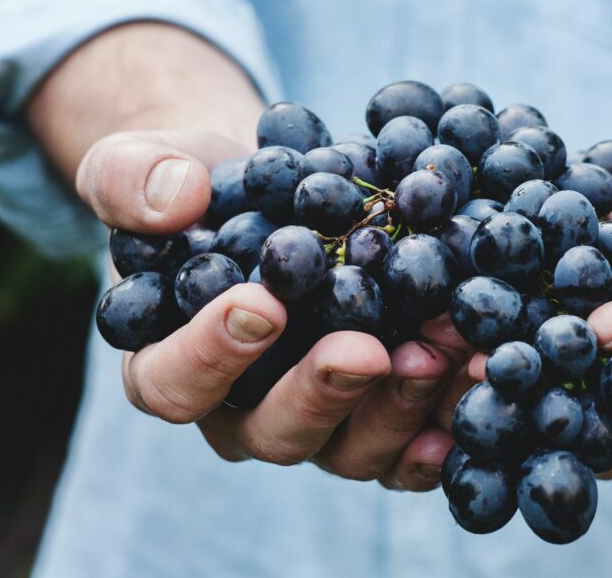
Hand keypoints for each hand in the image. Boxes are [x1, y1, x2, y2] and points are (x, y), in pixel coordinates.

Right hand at [78, 129, 468, 489]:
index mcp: (171, 366)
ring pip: (352, 448)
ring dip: (400, 406)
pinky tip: (478, 384)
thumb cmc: (200, 188)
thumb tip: (175, 199)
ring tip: (444, 351)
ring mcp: (319, 421)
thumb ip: (132, 179)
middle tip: (367, 350)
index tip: (262, 304)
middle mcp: (245, 411)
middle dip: (323, 393)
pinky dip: (446, 424)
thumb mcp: (143, 164)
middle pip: (274, 432)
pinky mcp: (377, 414)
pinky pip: (410, 445)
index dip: (211, 356)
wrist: (275, 193)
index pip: (173, 384)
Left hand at [459, 161, 611, 476]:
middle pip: (591, 426)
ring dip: (481, 392)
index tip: (611, 317)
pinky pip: (483, 393)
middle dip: (546, 391)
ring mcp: (563, 406)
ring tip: (440, 352)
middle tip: (499, 361)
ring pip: (527, 422)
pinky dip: (445, 373)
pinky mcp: (513, 387)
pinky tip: (410, 345)